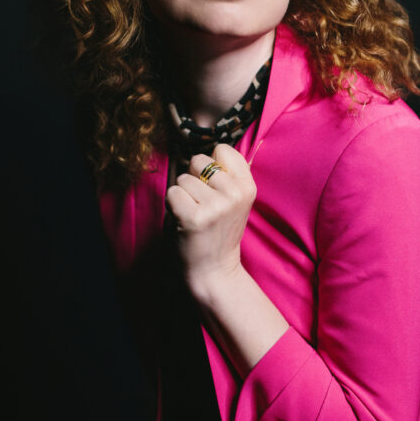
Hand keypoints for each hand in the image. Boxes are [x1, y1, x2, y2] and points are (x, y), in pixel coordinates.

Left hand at [165, 143, 256, 298]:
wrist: (215, 270)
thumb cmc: (220, 232)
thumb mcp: (236, 202)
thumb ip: (228, 176)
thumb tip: (207, 153)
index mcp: (247, 187)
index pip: (223, 149)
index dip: (211, 164)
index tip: (213, 185)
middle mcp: (234, 194)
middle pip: (199, 161)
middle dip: (194, 179)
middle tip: (202, 204)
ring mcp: (214, 206)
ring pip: (183, 178)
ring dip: (183, 195)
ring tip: (195, 214)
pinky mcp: (193, 218)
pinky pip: (172, 193)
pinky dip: (173, 206)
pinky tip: (185, 221)